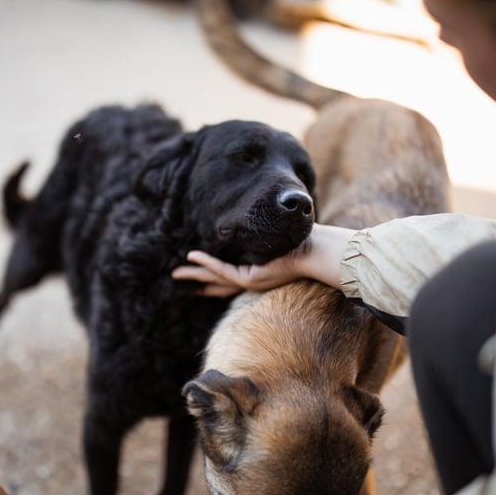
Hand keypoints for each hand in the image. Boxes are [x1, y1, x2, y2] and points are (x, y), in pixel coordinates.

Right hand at [171, 224, 354, 297]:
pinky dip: (206, 262)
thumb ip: (270, 230)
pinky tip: (192, 255)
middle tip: (176, 277)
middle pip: (217, 283)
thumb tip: (266, 211)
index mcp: (260, 271)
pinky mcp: (251, 278)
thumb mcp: (282, 235)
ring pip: (215, 278)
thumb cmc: (308, 241)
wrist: (319, 252)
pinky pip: (222, 270)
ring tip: (176, 272)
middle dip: (197, 280)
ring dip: (195, 274)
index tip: (196, 268)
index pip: (230, 276)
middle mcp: (253, 280)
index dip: (211, 274)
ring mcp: (251, 281)